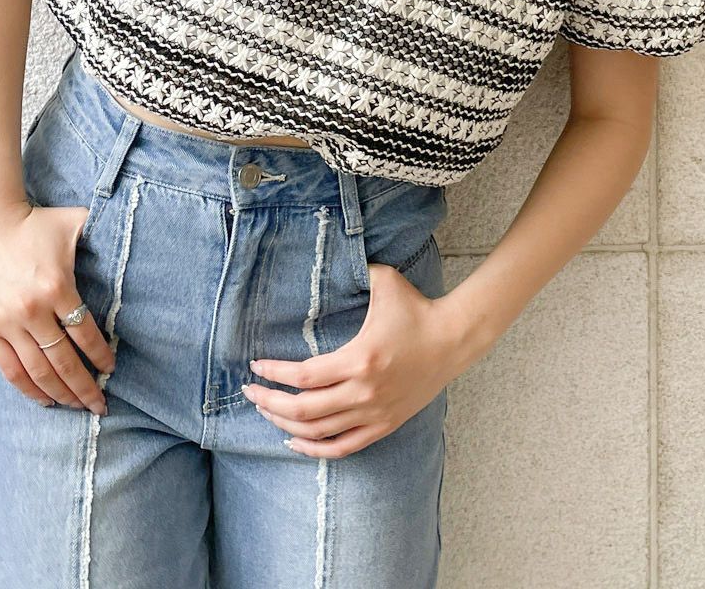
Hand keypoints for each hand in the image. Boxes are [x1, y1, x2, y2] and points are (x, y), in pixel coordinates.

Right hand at [0, 199, 114, 414]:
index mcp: (57, 287)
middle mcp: (32, 310)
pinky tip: (45, 400)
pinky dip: (28, 389)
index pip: (84, 334)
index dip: (100, 356)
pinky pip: (10, 369)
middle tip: (101, 405)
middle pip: (63, 362)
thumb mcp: (76, 222)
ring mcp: (7, 323)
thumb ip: (105, 233)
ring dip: (60, 394)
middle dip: (85, 388)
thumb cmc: (37, 223)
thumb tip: (135, 238)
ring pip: (37, 371)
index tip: (111, 369)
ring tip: (77, 408)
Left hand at [242, 261, 462, 457]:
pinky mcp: (384, 425)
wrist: (454, 340)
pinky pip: (343, 447)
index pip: (304, 376)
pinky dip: (315, 449)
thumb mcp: (384, 280)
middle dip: (269, 403)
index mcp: (360, 359)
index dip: (274, 373)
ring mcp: (374, 413)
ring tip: (266, 411)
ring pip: (319, 432)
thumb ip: (353, 269)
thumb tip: (326, 255)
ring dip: (285, 424)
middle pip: (304, 410)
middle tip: (249, 392)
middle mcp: (364, 392)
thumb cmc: (416, 308)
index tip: (255, 366)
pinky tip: (294, 441)